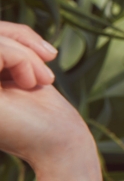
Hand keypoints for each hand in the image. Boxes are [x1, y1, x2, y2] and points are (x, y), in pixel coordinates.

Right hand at [0, 21, 103, 180]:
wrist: (58, 145)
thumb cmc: (44, 112)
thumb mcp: (24, 71)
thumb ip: (7, 49)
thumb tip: (10, 35)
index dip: (13, 35)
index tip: (47, 53)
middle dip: (19, 38)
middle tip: (48, 56)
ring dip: (23, 52)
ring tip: (43, 77)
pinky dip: (20, 58)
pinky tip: (33, 82)